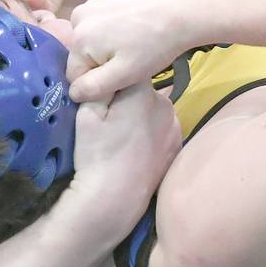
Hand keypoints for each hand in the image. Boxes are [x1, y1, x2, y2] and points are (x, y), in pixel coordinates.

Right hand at [65, 82, 180, 225]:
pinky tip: (138, 147)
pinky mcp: (178, 144)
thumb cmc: (97, 152)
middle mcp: (165, 102)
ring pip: (155, 109)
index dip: (115, 79)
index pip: (130, 70)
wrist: (116, 196)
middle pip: (144, 89)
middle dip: (129, 97)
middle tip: (111, 119)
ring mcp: (175, 124)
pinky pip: (163, 127)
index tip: (104, 95)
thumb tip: (103, 72)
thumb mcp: (87, 114)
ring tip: (124, 136)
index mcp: (142, 90)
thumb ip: (98, 86)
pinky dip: (152, 131)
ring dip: (143, 114)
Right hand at [67, 0, 200, 101]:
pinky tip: (131, 37)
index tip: (121, 79)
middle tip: (129, 64)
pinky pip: (97, 30)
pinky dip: (110, 37)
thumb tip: (73, 94)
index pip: (75, 76)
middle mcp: (77, 18)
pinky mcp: (102, 2)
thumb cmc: (154, 46)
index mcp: (79, 38)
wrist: (179, 13)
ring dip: (105, 52)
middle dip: (100, 66)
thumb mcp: (125, 74)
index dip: (97, 84)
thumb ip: (94, 87)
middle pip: (81, 58)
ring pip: (89, 45)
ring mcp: (90, 6)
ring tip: (131, 50)